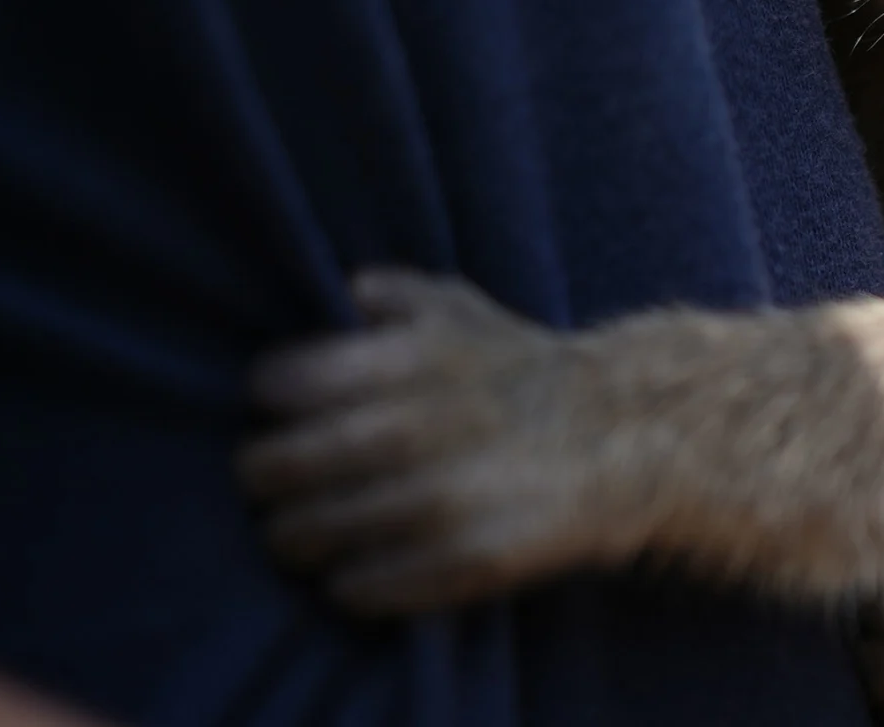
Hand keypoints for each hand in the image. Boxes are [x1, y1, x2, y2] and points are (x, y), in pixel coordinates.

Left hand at [237, 271, 628, 612]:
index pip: (274, 385)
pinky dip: (349, 580)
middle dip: (266, 475)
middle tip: (282, 480)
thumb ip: (384, 294)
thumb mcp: (454, 306)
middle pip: (269, 470)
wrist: (617, 436)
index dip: (273, 396)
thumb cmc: (513, 367)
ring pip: (300, 537)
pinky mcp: (463, 563)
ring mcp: (438, 503)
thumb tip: (328, 295)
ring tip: (316, 526)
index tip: (287, 407)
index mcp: (405, 358)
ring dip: (298, 533)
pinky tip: (365, 559)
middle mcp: (414, 429)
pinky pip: (356, 590)